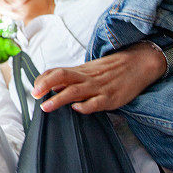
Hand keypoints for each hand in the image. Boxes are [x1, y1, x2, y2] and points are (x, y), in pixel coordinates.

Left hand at [31, 43, 165, 113]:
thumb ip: (73, 79)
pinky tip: (77, 109)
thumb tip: (53, 88)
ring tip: (46, 106)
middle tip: (35, 94)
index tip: (34, 87)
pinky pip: (96, 103)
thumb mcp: (90, 70)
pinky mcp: (111, 97)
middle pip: (62, 76)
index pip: (57, 71)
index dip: (43, 79)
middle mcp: (87, 77)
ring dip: (59, 99)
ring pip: (75, 91)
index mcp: (81, 70)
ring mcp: (99, 87)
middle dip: (46, 84)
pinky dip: (85, 106)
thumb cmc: (112, 69)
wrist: (139, 63)